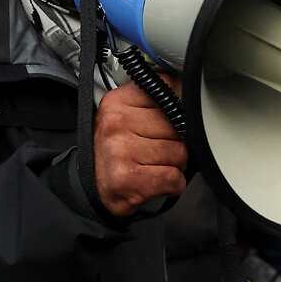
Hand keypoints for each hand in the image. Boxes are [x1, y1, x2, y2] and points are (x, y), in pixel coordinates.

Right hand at [92, 77, 187, 216]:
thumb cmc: (115, 153)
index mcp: (117, 102)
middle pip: (177, 127)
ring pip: (179, 153)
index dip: (175, 112)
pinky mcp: (128, 178)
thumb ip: (154, 102)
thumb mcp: (126, 117)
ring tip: (154, 167)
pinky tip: (156, 182)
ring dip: (175, 165)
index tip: (165, 123)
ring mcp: (121, 151)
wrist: (93, 188)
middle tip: (156, 151)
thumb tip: (187, 93)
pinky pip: (174, 177)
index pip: (168, 93)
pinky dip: (173, 185)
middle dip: (175, 143)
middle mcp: (116, 123)